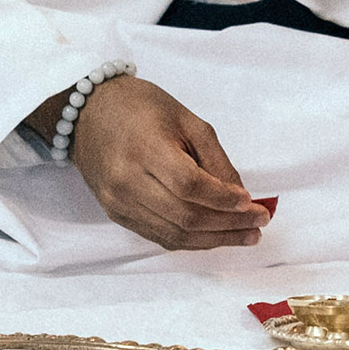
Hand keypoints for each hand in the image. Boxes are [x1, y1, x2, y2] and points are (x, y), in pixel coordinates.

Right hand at [27, 77, 268, 250]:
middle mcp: (127, 182)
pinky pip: (159, 236)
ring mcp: (118, 203)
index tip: (253, 204)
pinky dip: (192, 240)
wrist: (88, 114)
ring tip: (246, 236)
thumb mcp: (188, 120)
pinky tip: (216, 236)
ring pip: (174, 234)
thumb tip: (241, 196)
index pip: (190, 185)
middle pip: (185, 216)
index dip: (223, 199)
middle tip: (260, 224)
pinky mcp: (116, 214)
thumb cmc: (142, 108)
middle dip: (229, 225)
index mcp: (145, 150)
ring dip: (215, 239)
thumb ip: (215, 160)